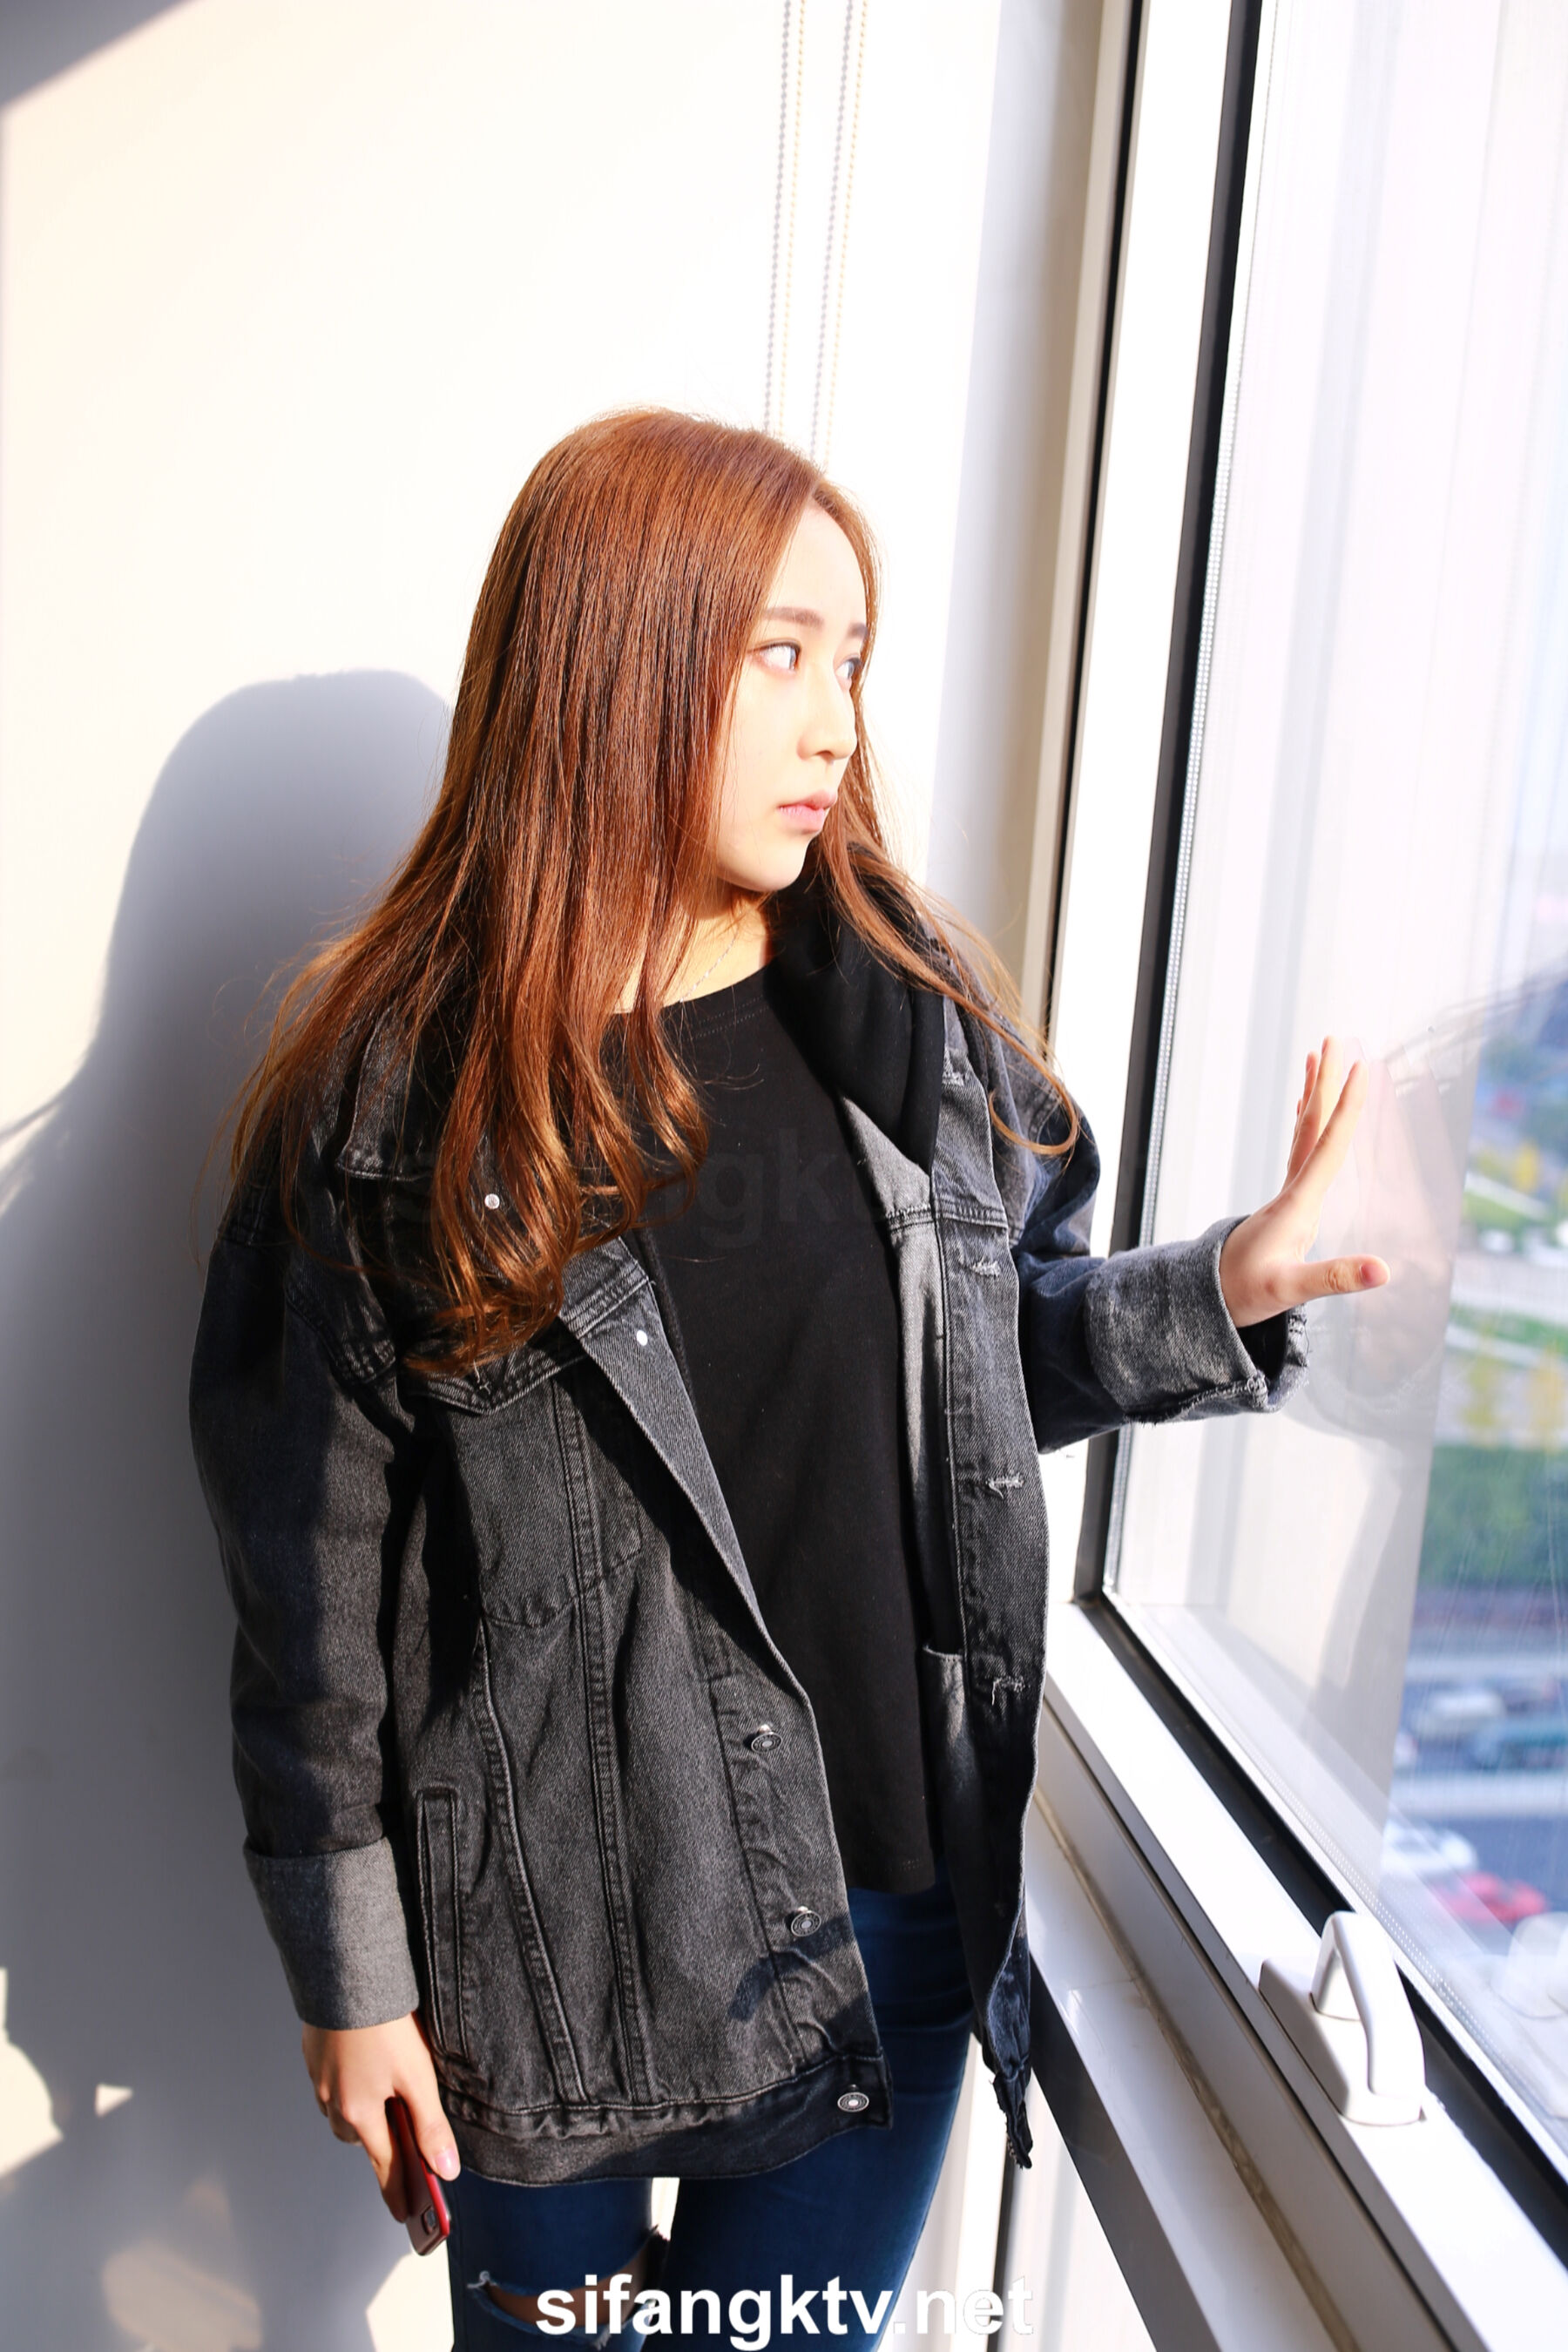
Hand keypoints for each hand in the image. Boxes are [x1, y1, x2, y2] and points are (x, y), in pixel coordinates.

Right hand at [302, 2012, 459, 2221]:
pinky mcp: (313, 2053)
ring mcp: (319, 2076)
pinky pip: (329, 2083)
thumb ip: (429, 2125)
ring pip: (339, 2111)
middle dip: (378, 2142)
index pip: (383, 2165)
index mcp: (359, 2112)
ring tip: (384, 2100)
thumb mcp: (417, 2075)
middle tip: (399, 2141)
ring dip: (360, 2112)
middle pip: (358, 2137)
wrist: (346, 1974)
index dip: (396, 2191)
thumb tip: (445, 2170)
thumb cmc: (384, 2024)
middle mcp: (333, 2100)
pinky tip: (360, 2067)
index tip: (403, 2215)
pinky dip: (346, 2085)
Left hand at [1218, 1036, 1390, 1328]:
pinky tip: (1309, 1110)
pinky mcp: (1288, 1205)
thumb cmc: (1247, 1292)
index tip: (1361, 1068)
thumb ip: (1334, 1278)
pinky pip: (1302, 1151)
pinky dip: (1309, 1123)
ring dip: (1315, 1094)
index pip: (1328, 1144)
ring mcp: (1289, 1195)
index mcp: (1298, 1203)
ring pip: (1304, 1133)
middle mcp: (1293, 1191)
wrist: (1208, 1298)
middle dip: (1326, 1082)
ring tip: (1319, 1056)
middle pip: (1312, 1125)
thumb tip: (1382, 1270)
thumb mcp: (1291, 1289)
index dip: (1347, 1107)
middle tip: (1335, 1038)